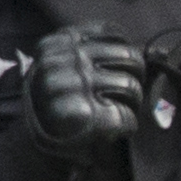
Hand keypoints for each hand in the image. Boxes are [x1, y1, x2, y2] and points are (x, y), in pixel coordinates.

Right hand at [0, 24, 156, 180]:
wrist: (31, 148)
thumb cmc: (54, 105)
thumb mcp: (59, 66)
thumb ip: (91, 51)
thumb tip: (150, 50)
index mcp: (57, 43)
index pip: (112, 32)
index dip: (126, 52)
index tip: (122, 68)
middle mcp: (63, 60)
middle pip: (128, 57)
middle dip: (136, 78)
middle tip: (128, 94)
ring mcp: (73, 87)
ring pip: (130, 86)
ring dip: (133, 103)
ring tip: (120, 111)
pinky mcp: (84, 116)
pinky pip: (125, 116)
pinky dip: (128, 125)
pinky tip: (116, 128)